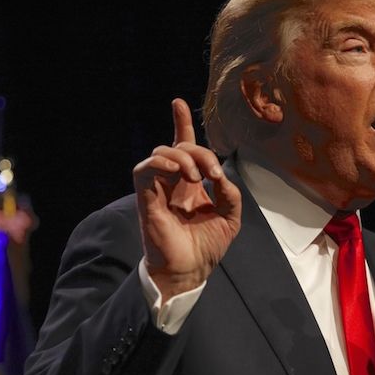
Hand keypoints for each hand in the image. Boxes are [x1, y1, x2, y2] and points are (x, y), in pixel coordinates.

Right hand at [133, 98, 241, 302]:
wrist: (191, 271)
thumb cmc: (207, 247)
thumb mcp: (230, 217)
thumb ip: (230, 193)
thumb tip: (220, 176)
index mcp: (191, 184)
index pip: (183, 146)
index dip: (181, 124)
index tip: (178, 103)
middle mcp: (173, 182)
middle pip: (180, 146)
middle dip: (199, 150)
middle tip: (213, 173)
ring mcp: (158, 189)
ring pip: (161, 152)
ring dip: (184, 157)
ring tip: (197, 178)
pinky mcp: (146, 198)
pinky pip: (144, 169)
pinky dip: (161, 163)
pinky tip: (178, 173)